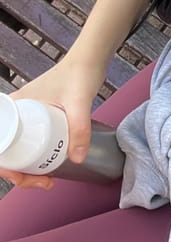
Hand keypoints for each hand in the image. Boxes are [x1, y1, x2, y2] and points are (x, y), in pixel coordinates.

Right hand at [0, 54, 104, 189]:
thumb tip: (77, 159)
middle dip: (18, 174)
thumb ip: (79, 128)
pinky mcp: (41, 118)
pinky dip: (35, 159)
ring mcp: (29, 115)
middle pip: (7, 151)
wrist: (91, 58)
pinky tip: (48, 167)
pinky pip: (30, 143)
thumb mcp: (79, 102)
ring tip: (47, 180)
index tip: (20, 175)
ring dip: (26, 170)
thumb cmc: (80, 72)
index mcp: (15, 106)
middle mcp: (17, 111)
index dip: (3, 165)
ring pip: (19, 150)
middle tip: (43, 182)